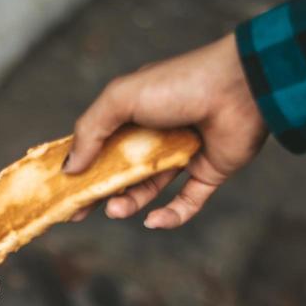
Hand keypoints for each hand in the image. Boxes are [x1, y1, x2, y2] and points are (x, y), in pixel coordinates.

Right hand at [64, 33, 268, 228]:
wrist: (241, 87)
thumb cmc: (179, 84)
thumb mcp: (121, 99)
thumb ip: (91, 130)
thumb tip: (69, 167)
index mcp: (135, 112)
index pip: (101, 144)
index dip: (81, 167)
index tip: (64, 189)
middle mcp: (159, 133)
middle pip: (122, 171)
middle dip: (100, 193)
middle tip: (80, 213)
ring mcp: (184, 154)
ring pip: (150, 189)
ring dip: (130, 202)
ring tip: (116, 210)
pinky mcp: (209, 172)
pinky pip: (187, 202)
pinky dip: (170, 216)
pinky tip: (153, 221)